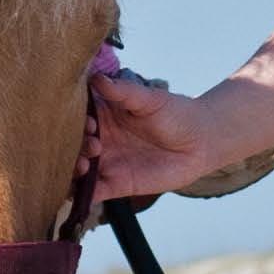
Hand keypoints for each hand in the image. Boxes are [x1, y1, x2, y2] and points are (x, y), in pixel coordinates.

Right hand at [87, 64, 273, 199]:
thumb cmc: (175, 113)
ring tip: (85, 166)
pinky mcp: (115, 185)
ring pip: (77, 170)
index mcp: (102, 115)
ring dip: (73, 171)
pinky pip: (92, 193)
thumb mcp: (150, 99)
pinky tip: (80, 193)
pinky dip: (81, 195)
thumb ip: (123, 91)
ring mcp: (105, 163)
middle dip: (74, 146)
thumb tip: (97, 78)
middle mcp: (99, 139)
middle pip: (73, 145)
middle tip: (94, 144)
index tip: (87, 121)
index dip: (73, 120)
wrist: (200, 142)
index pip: (76, 117)